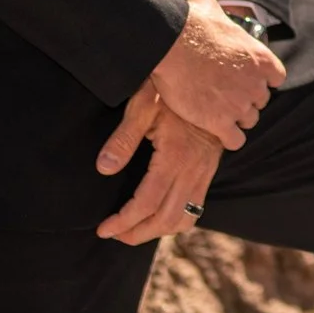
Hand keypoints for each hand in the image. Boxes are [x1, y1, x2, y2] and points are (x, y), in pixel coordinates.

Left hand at [94, 76, 223, 244]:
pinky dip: (176, 220)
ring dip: (158, 231)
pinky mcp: (210, 170)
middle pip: (166, 219)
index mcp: (176, 156)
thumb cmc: (170, 90)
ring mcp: (205, 171)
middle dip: (137, 234)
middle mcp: (194, 169)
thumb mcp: (142, 108)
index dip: (124, 222)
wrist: (208, 78)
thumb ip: (123, 140)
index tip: (103, 228)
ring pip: (184, 218)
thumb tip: (103, 169)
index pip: (147, 203)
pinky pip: (196, 208)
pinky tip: (158, 215)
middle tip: (114, 234)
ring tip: (134, 229)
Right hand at [148, 0, 284, 147]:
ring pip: (248, 121)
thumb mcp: (207, 3)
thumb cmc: (192, 25)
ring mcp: (241, 105)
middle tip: (221, 94)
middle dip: (244, 100)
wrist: (173, 47)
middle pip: (260, 102)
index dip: (259, 81)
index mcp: (263, 60)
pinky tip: (212, 127)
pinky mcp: (222, 123)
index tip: (239, 78)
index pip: (275, 79)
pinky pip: (235, 140)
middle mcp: (257, 84)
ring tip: (215, 110)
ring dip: (234, 119)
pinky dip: (226, 137)